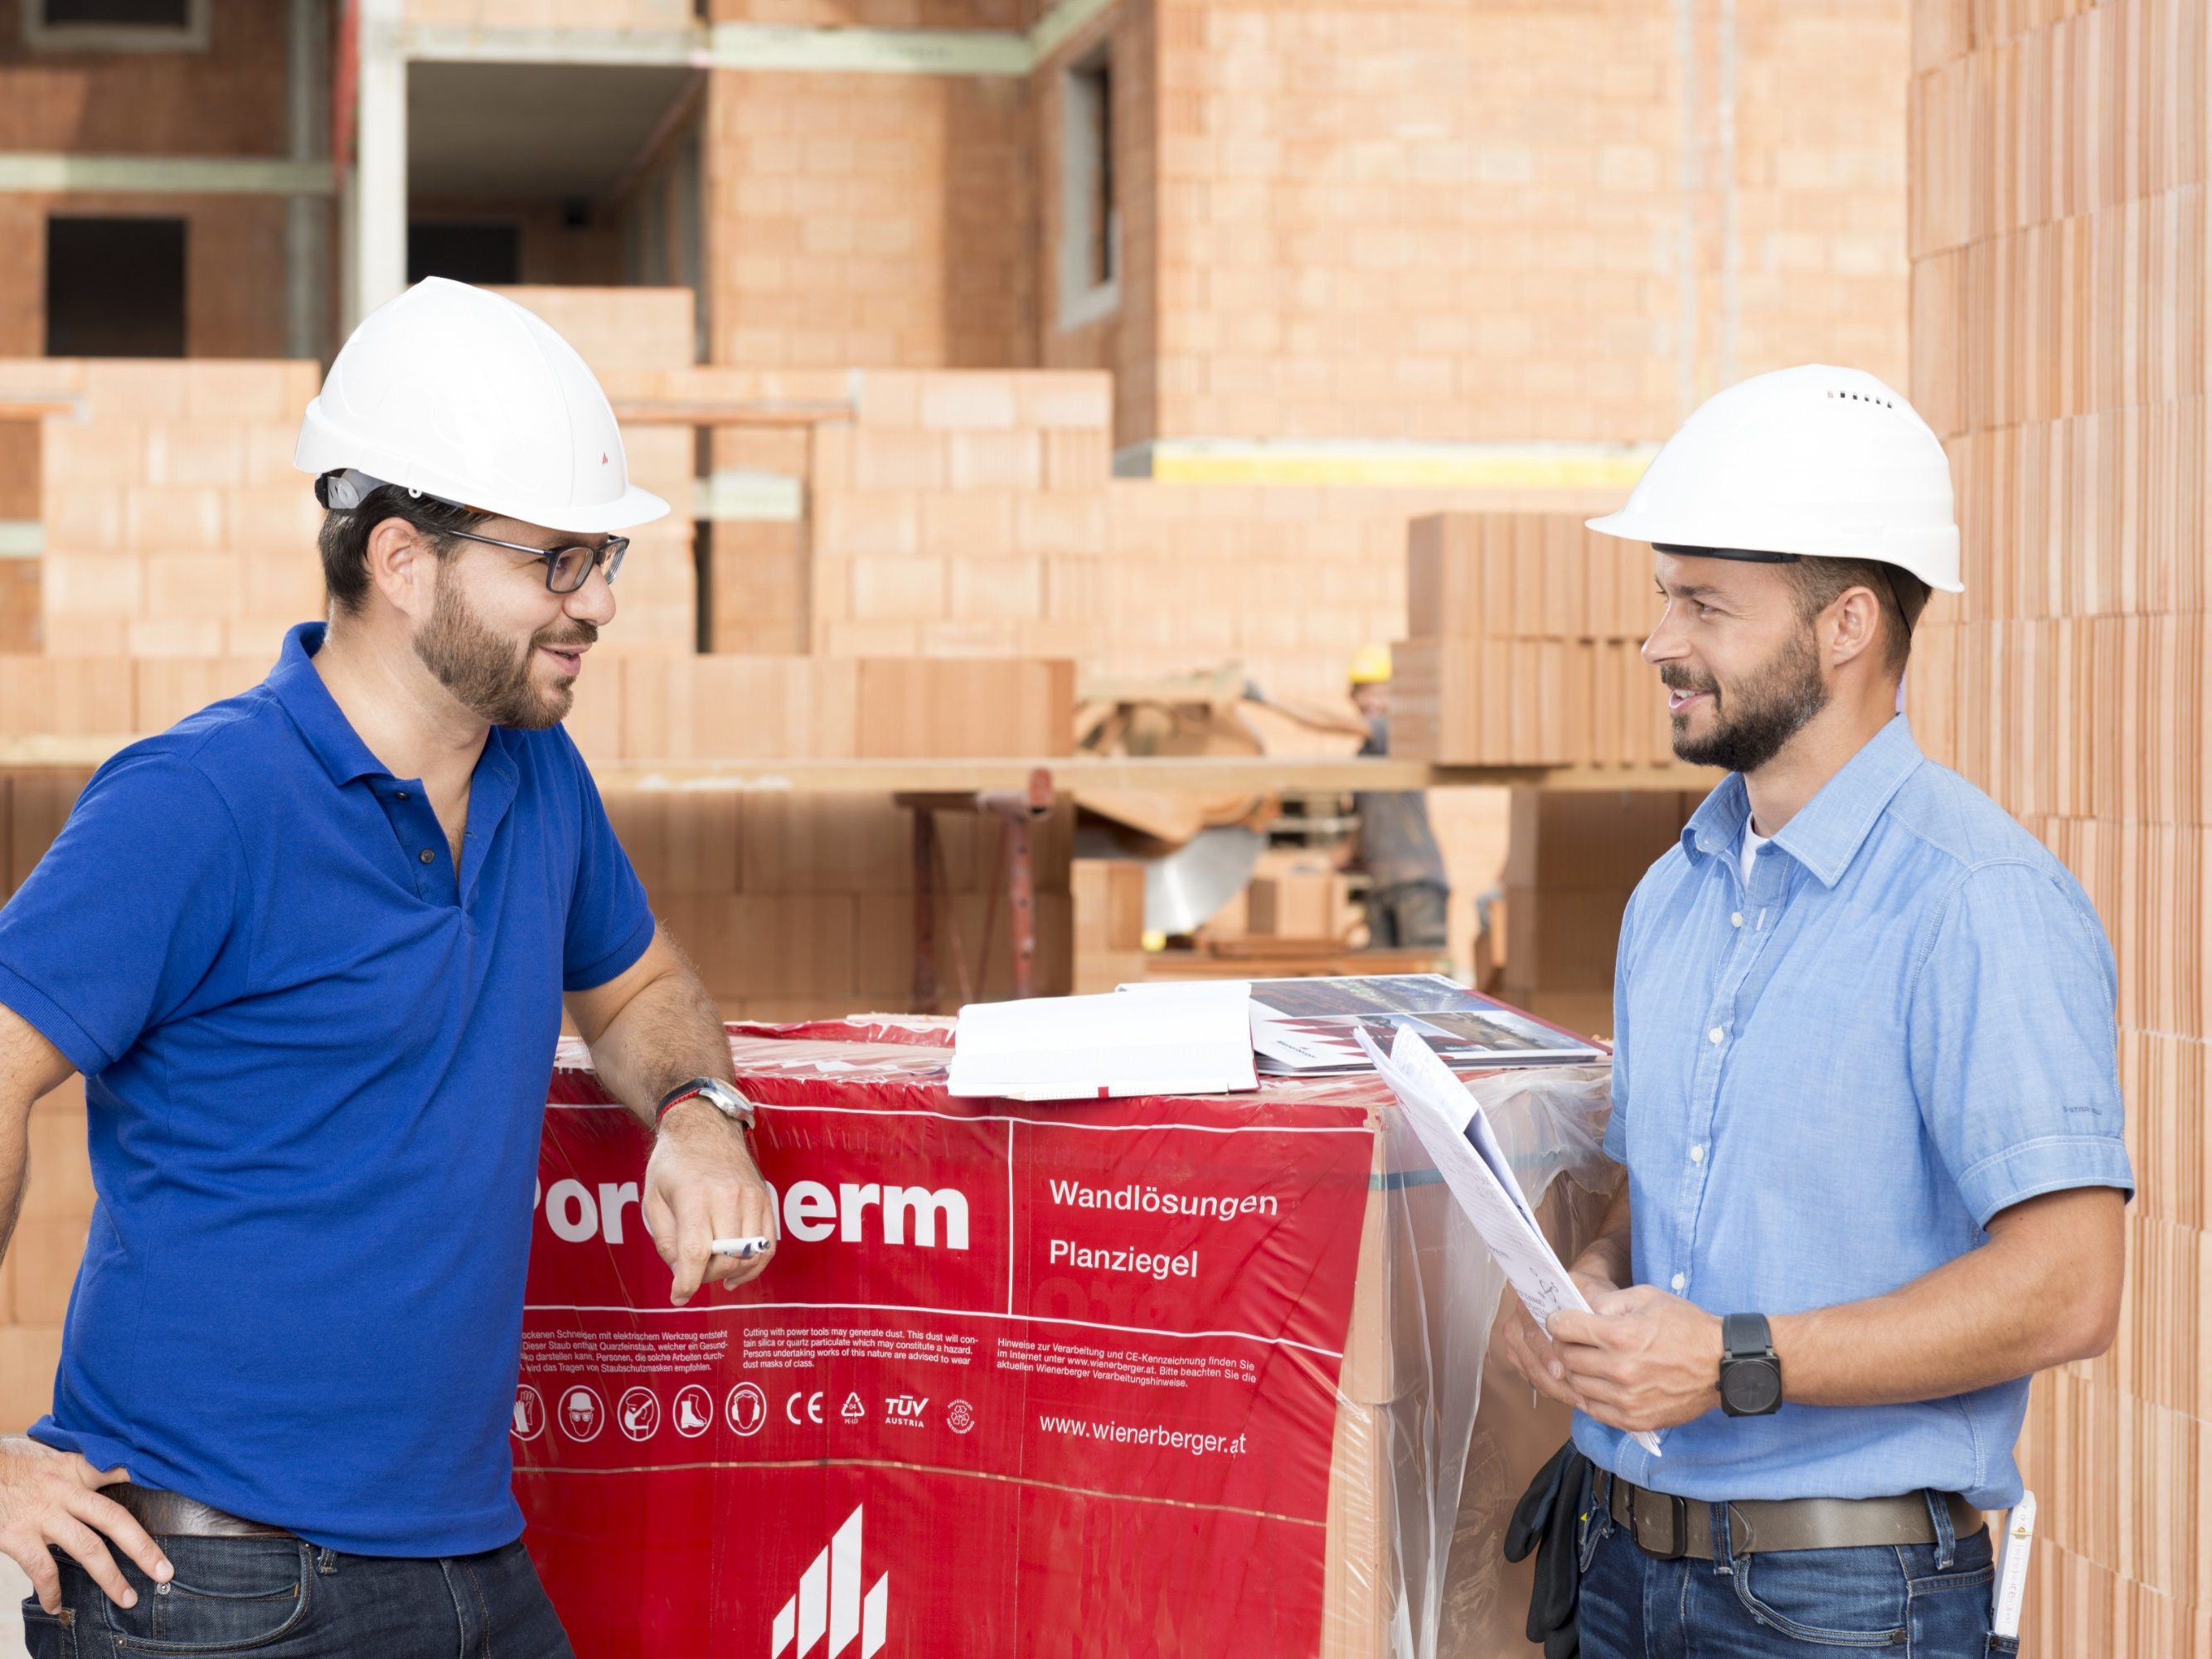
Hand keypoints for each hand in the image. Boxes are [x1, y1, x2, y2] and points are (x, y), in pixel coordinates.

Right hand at [0, 1438, 171, 1613]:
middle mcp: (65, 1492)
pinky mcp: (18, 1535)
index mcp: (75, 1469)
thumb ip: (76, 1465)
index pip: (118, 1469)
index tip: (175, 1491)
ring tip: (127, 1598)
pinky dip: (51, 1591)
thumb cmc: (12, 1462)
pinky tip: (57, 1605)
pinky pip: (43, 1569)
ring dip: (110, 1577)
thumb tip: (106, 1466)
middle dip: (142, 1548)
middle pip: (114, 1519)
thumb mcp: (49, 1453)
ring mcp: (44, 1515)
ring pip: (87, 1549)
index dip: (147, 1478)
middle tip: (164, 1572)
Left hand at [642, 1101, 777, 1305]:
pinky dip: (755, 1267)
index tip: (679, 1296)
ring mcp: (752, 1198)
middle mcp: (728, 1196)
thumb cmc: (674, 1162)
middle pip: (724, 1258)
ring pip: (749, 1256)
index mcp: (695, 1195)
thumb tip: (680, 1271)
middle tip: (689, 1273)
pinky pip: (769, 1245)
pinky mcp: (765, 1200)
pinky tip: (736, 1274)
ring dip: (729, 1273)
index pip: (696, 1252)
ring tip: (710, 1271)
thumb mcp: (652, 1198)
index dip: (686, 1282)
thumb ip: (664, 1239)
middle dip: (705, 1276)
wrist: (705, 1125)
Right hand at [1493, 1270, 1617, 1409]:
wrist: (1580, 1293)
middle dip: (1553, 1381)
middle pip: (1529, 1358)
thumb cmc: (1587, 1293)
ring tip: (1582, 1400)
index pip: (1531, 1332)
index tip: (1562, 1372)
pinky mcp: (1522, 1361)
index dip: (1546, 1354)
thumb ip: (1589, 1304)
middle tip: (1577, 1396)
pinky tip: (1575, 1398)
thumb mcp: (1591, 1290)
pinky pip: (1534, 1380)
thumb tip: (1592, 1322)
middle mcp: (1516, 1322)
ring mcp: (1517, 1344)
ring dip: (1555, 1390)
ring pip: (1531, 1373)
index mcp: (1528, 1302)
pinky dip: (1553, 1391)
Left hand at [1547, 1284, 1723, 1433]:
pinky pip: (1593, 1410)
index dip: (1558, 1321)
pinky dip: (1591, 1395)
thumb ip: (1608, 1301)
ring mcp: (1626, 1399)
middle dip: (1565, 1345)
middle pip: (1566, 1358)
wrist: (1721, 1364)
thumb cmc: (1686, 1326)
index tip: (1560, 1321)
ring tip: (1591, 1361)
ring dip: (1577, 1371)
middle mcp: (1619, 1369)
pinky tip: (1601, 1383)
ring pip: (1576, 1385)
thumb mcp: (1647, 1297)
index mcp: (1620, 1335)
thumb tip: (1581, 1309)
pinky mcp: (1634, 1419)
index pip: (1565, 1328)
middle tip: (1575, 1340)